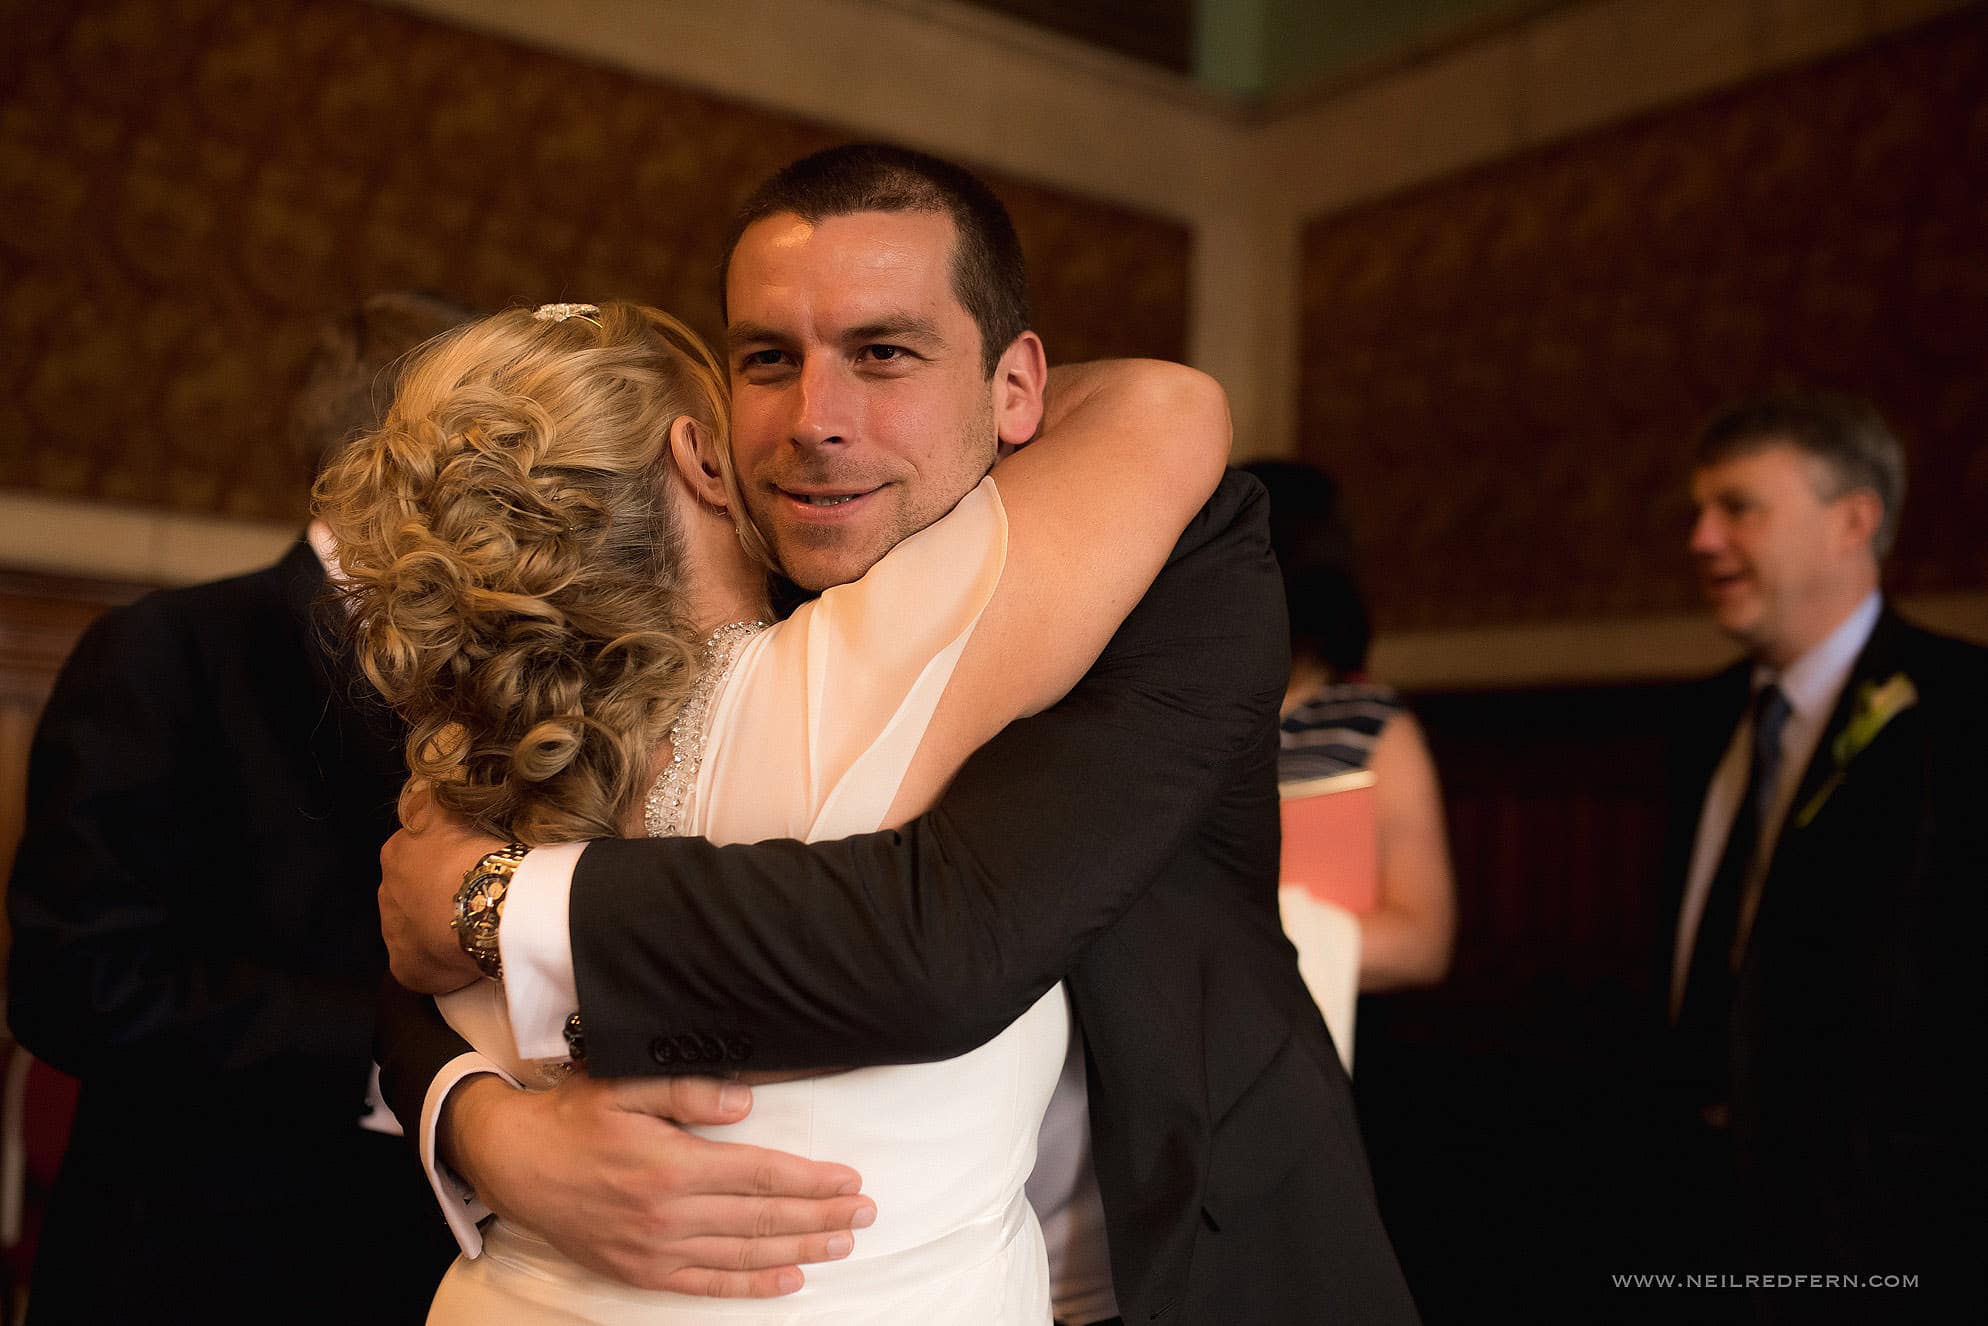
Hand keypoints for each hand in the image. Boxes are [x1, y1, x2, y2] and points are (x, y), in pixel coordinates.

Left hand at [378, 783, 499, 991]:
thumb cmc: (470, 849)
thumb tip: (426, 784)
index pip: (414, 855)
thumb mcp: (450, 807)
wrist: (482, 901)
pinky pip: (422, 964)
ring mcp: (392, 933)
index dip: (442, 860)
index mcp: (395, 853)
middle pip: (411, 893)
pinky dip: (439, 961)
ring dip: (434, 928)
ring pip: (414, 929)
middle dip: (434, 895)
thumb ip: (433, 798)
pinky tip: (463, 957)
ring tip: (471, 928)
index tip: (466, 865)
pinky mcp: (404, 967)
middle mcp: (385, 892)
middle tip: (470, 896)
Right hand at [446, 1072, 874, 1294]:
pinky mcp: (642, 1271)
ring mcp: (656, 1250)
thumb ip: (688, 1091)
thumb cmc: (574, 1117)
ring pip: (744, 1253)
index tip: (851, 1181)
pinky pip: (708, 1283)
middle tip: (866, 1215)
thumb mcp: (624, 1085)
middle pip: (763, 1217)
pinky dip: (752, 1285)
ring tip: (842, 1244)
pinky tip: (789, 1281)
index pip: (760, 1175)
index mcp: (672, 1165)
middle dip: (820, 1217)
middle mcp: (669, 1214)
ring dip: (799, 1250)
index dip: (811, 1181)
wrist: (515, 1163)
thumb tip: (747, 1103)